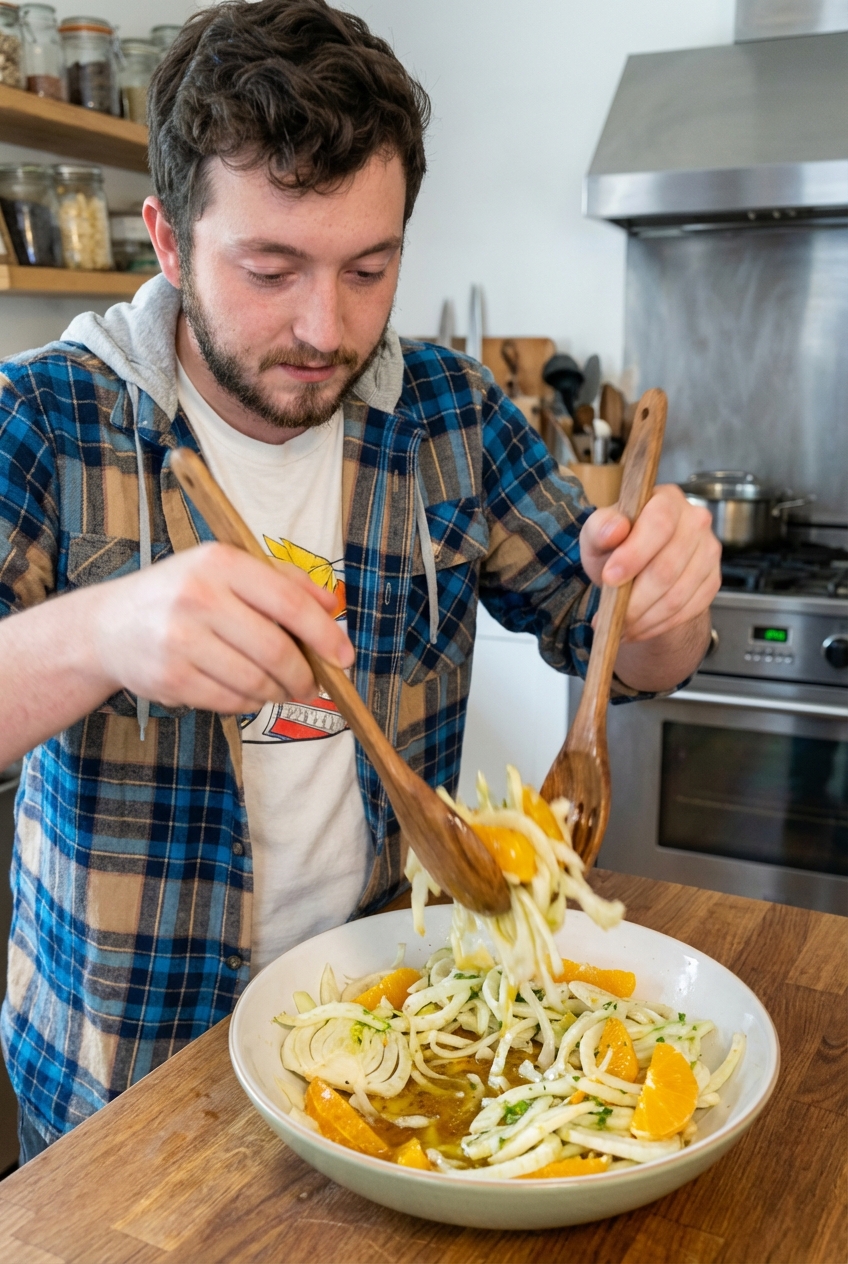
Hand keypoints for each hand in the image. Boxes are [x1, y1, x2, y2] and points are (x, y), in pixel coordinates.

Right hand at [93, 542, 352, 712]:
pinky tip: (245, 692)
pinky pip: (230, 701)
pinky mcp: (170, 678)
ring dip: (277, 692)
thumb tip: (333, 606)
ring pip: (255, 681)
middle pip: (276, 649)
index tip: (344, 656)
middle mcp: (198, 597)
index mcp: (220, 562)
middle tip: (311, 684)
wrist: (109, 626)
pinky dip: (248, 703)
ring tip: (279, 688)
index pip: (288, 602)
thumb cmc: (181, 594)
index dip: (324, 634)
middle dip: (304, 675)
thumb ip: (283, 581)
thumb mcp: (226, 569)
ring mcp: (180, 640)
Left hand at [579, 485, 720, 642]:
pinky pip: (688, 610)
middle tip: (609, 615)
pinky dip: (658, 625)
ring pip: (677, 595)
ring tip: (619, 626)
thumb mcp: (596, 535)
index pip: (659, 524)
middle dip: (634, 598)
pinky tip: (638, 627)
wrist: (636, 569)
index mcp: (667, 499)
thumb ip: (599, 528)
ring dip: (644, 618)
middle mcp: (695, 521)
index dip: (634, 555)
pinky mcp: (712, 580)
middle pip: (668, 567)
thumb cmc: (616, 545)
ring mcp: (709, 551)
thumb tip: (615, 528)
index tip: (610, 578)